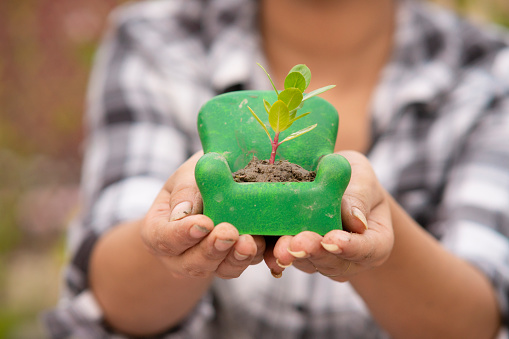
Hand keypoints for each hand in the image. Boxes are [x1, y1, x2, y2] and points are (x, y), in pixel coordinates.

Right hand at [140, 151, 265, 278]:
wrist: (216, 184)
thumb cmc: (195, 178)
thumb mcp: (186, 175)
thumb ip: (185, 191)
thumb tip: (183, 212)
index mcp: (158, 231)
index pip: (164, 239)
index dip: (183, 234)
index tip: (203, 223)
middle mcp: (178, 255)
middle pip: (191, 262)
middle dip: (212, 249)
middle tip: (229, 232)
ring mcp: (205, 262)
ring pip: (219, 269)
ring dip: (235, 257)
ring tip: (249, 241)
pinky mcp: (230, 262)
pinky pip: (241, 266)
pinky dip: (252, 256)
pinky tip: (261, 242)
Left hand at [268, 151, 393, 280]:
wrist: (336, 187)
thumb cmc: (355, 180)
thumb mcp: (362, 177)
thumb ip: (359, 196)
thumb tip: (356, 221)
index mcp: (376, 242)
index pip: (367, 249)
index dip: (349, 247)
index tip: (331, 239)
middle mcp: (352, 259)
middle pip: (334, 262)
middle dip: (314, 252)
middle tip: (298, 243)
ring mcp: (326, 262)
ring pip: (310, 264)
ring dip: (293, 256)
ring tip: (280, 247)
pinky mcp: (302, 258)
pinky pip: (290, 260)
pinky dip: (277, 255)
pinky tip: (266, 251)